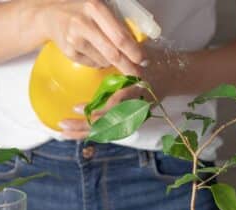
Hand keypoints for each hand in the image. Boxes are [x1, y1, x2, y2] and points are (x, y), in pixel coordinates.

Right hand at [39, 0, 144, 73]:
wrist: (51, 15)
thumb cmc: (81, 11)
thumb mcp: (98, 8)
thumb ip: (116, 22)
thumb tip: (137, 44)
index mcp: (95, 8)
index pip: (119, 35)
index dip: (133, 50)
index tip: (142, 59)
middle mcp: (83, 23)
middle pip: (112, 53)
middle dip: (127, 65)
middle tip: (136, 73)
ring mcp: (74, 39)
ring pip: (103, 61)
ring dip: (112, 62)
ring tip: (110, 55)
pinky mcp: (69, 52)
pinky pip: (93, 64)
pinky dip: (99, 62)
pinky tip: (95, 52)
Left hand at [59, 48, 173, 139]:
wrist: (172, 76)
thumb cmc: (152, 62)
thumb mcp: (136, 57)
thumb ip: (120, 58)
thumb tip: (96, 50)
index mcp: (137, 91)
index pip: (116, 104)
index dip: (97, 109)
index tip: (77, 107)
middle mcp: (135, 108)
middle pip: (107, 124)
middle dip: (84, 126)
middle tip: (63, 124)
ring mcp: (134, 117)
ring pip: (106, 131)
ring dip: (84, 133)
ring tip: (64, 133)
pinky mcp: (131, 121)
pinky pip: (109, 130)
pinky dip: (92, 133)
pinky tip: (77, 133)